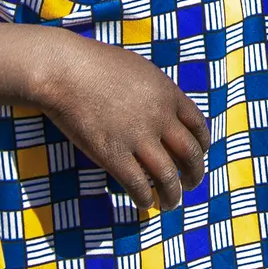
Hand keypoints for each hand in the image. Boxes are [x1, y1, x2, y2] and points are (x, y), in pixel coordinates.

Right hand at [30, 30, 210, 214]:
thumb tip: (167, 113)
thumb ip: (158, 93)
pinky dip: (145, 198)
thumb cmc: (97, 65)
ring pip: (168, 177)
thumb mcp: (140, 70)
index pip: (198, 126)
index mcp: (168, 94)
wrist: (65, 70)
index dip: (202, 145)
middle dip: (195, 174)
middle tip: (191, 184)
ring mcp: (138, 137)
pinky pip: (138, 185)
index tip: (200, 154)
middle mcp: (160, 117)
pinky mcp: (114, 155)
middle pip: (190, 154)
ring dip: (173, 195)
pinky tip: (144, 203)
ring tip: (170, 203)